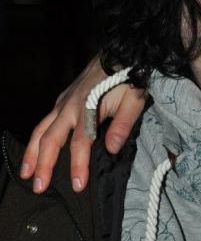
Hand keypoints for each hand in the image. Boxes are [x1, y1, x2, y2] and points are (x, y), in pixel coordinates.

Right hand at [20, 57, 144, 192]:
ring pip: (40, 130)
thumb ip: (123, 125)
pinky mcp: (63, 99)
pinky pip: (45, 121)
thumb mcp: (134, 101)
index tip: (78, 185)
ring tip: (26, 173)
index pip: (79, 143)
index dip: (78, 165)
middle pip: (50, 139)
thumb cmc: (129, 78)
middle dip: (42, 165)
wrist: (120, 53)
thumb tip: (111, 149)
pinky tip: (35, 149)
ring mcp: (63, 102)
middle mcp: (68, 106)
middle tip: (38, 187)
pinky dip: (37, 138)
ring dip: (32, 153)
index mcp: (86, 108)